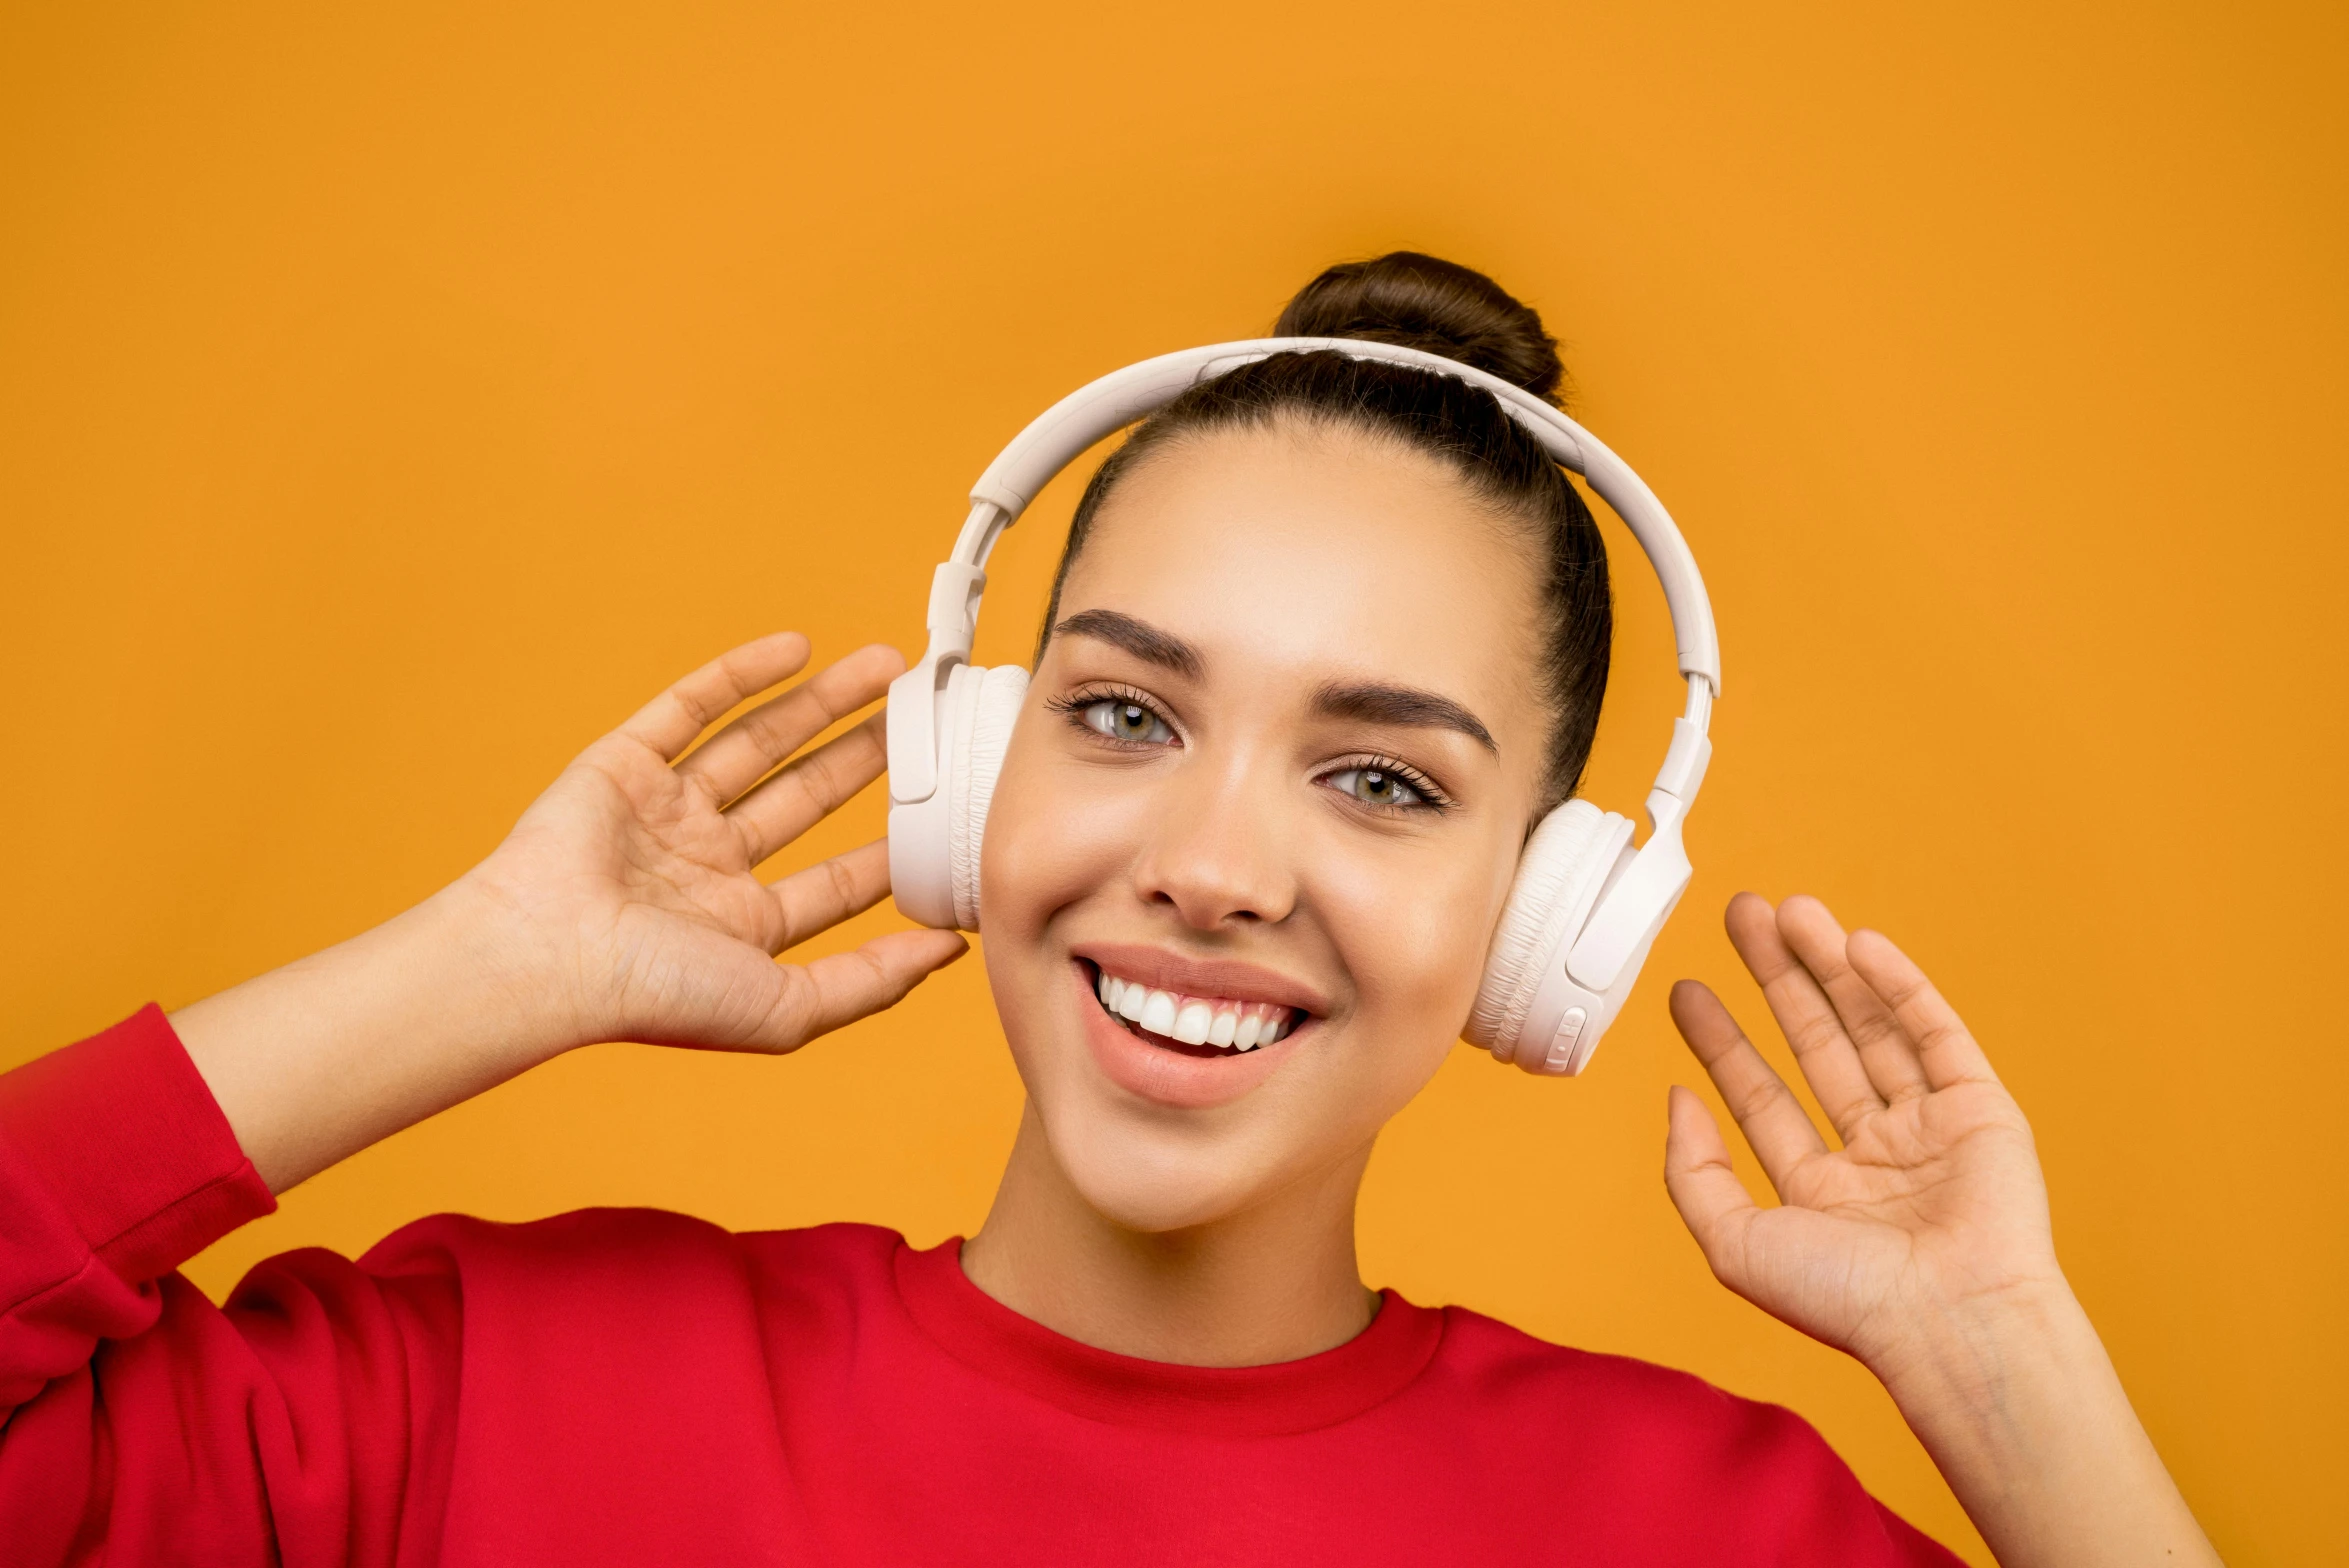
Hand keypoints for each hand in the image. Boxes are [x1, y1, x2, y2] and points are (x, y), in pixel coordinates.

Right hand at [462, 631, 968, 1059]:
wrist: (548, 958)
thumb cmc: (657, 997)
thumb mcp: (787, 1009)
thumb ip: (870, 983)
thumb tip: (950, 954)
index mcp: (741, 930)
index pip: (834, 881)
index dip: (891, 847)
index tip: (947, 808)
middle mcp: (705, 869)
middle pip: (805, 798)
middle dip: (865, 757)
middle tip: (923, 717)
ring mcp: (664, 813)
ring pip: (758, 745)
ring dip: (821, 704)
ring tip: (886, 668)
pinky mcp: (622, 766)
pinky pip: (689, 708)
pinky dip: (741, 675)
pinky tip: (797, 649)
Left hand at [1662, 893, 2059, 1380]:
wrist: (1952, 1321)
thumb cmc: (1848, 1300)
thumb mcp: (1734, 1242)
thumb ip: (1693, 1173)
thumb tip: (1676, 1100)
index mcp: (1819, 1193)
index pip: (1760, 1096)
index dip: (1722, 1040)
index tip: (1686, 989)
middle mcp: (1874, 1156)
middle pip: (1815, 1044)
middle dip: (1776, 978)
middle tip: (1739, 916)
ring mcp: (1929, 1130)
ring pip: (1870, 1026)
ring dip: (1829, 965)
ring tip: (1786, 908)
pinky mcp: (1981, 1109)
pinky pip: (1935, 1033)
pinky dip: (1898, 985)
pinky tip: (1855, 944)